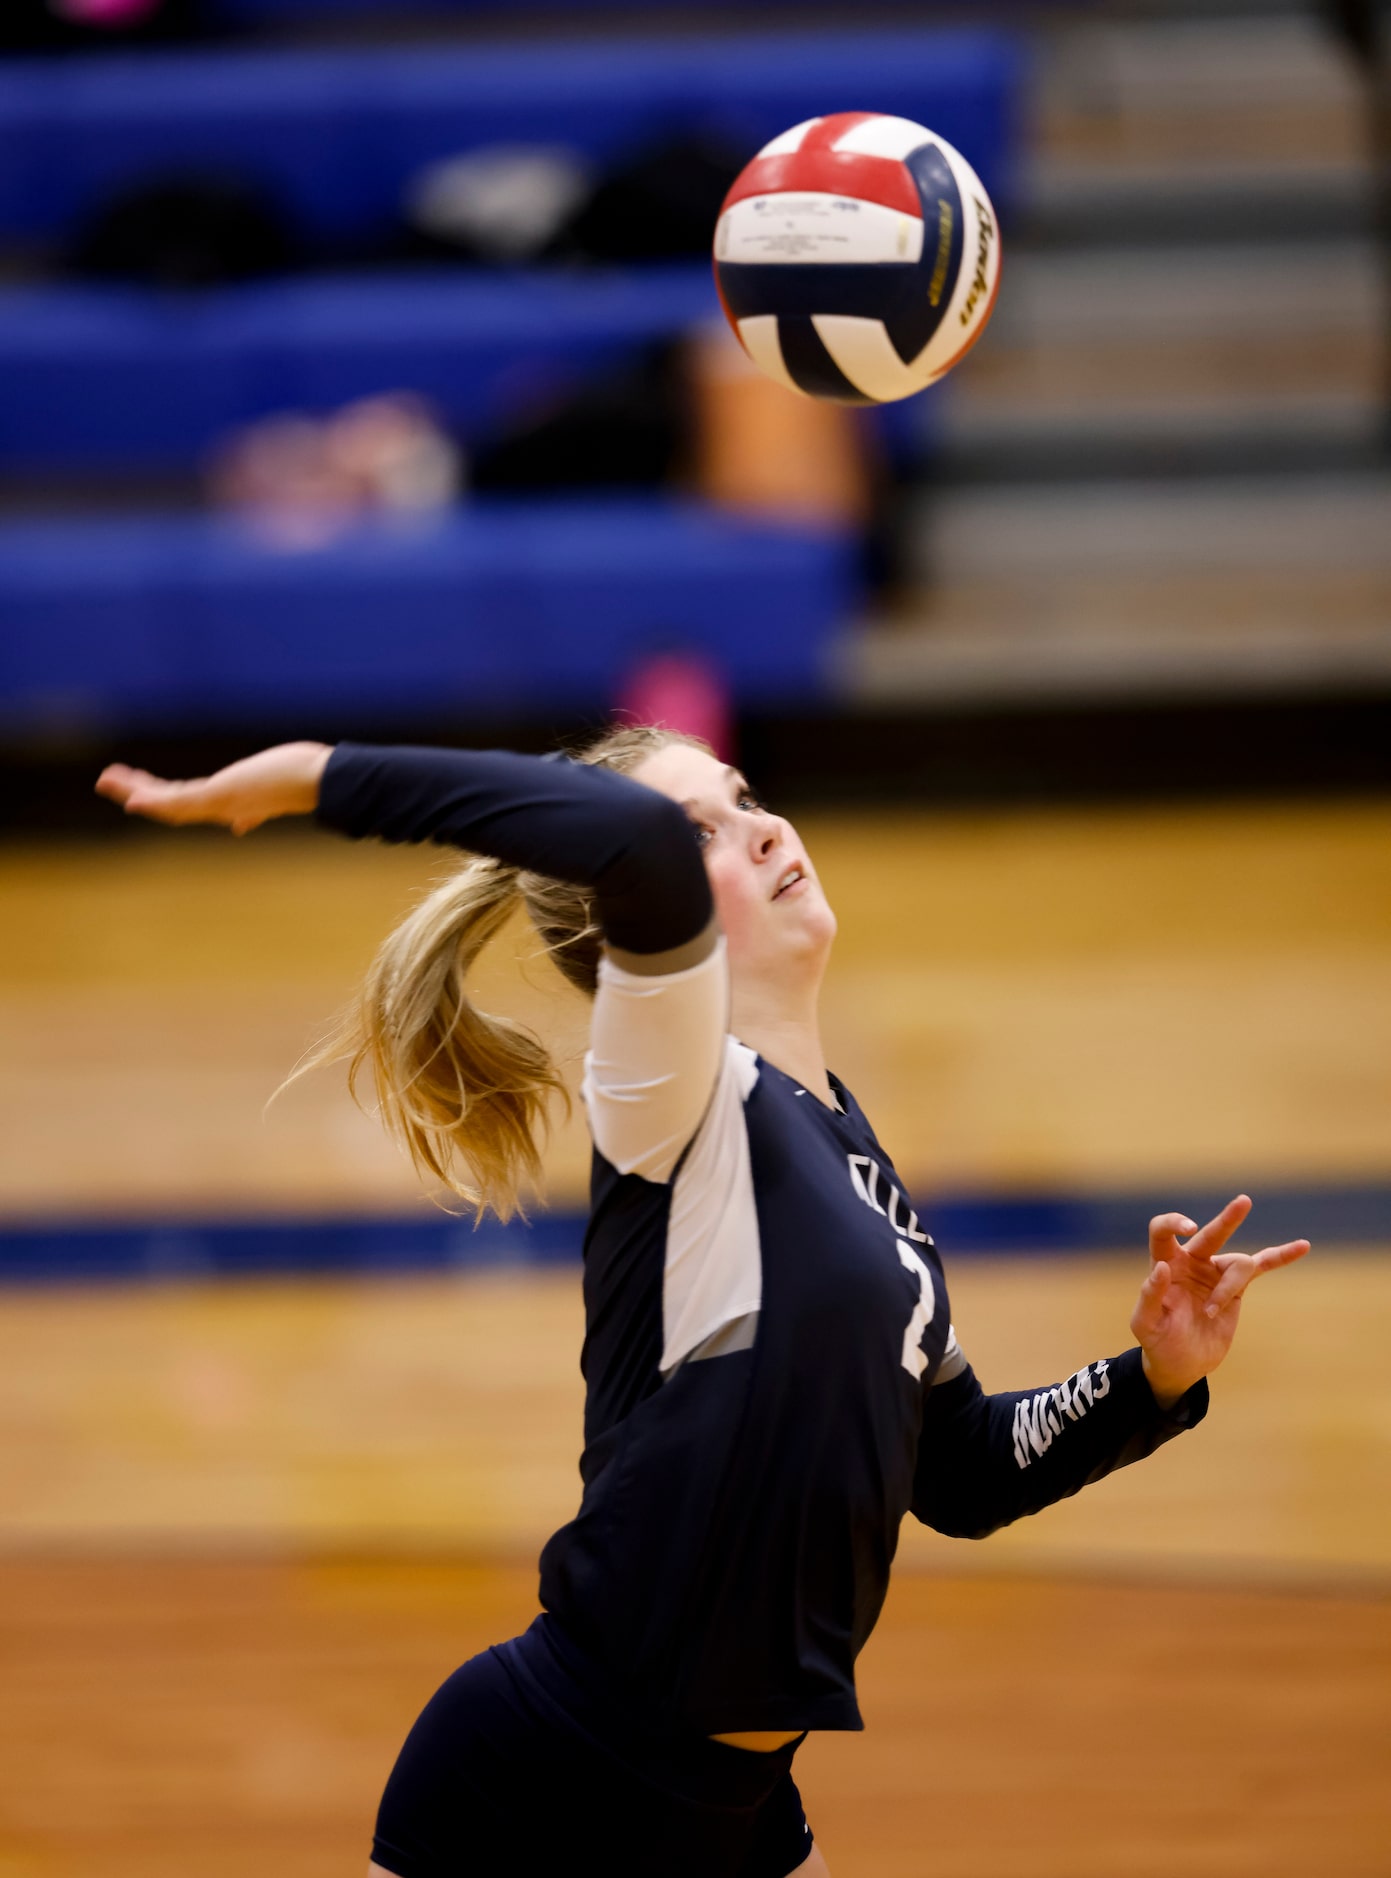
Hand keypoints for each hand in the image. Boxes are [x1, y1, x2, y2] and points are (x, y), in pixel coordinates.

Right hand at [95, 741, 332, 836]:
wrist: (321, 781)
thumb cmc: (305, 780)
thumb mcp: (273, 792)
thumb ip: (256, 809)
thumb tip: (243, 824)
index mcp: (233, 803)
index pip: (190, 805)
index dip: (166, 802)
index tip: (139, 798)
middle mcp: (222, 808)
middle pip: (173, 805)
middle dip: (142, 795)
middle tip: (111, 783)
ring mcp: (219, 805)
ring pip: (168, 803)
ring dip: (135, 792)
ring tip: (106, 780)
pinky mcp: (220, 798)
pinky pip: (179, 802)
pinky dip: (154, 802)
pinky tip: (132, 799)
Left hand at [1130, 1195, 1308, 1408]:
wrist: (1181, 1363)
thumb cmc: (1157, 1340)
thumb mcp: (1144, 1323)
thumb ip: (1149, 1296)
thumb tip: (1162, 1267)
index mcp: (1166, 1263)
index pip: (1164, 1231)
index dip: (1174, 1223)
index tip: (1191, 1229)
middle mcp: (1191, 1262)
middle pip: (1211, 1233)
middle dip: (1227, 1220)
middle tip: (1244, 1201)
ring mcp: (1216, 1273)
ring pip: (1238, 1264)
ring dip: (1228, 1289)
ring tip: (1211, 1314)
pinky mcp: (1237, 1288)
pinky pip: (1262, 1267)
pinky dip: (1281, 1257)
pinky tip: (1303, 1246)